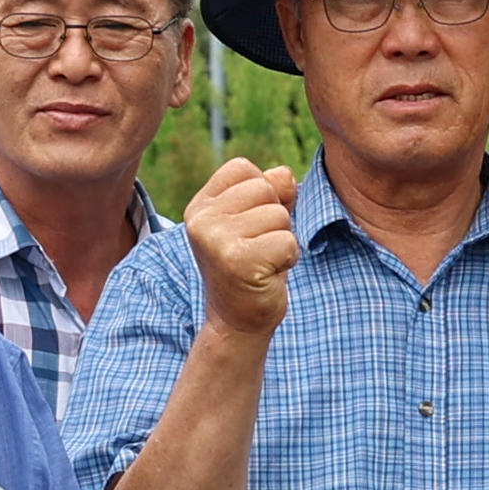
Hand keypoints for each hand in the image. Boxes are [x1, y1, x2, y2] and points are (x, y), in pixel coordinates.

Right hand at [183, 154, 301, 338]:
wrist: (237, 321)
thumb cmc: (252, 266)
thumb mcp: (258, 221)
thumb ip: (272, 191)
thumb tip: (284, 174)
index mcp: (201, 206)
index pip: (242, 168)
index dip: (262, 192)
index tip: (250, 225)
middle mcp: (201, 220)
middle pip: (265, 188)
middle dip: (275, 218)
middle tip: (258, 247)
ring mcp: (216, 240)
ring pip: (279, 215)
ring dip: (283, 240)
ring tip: (263, 261)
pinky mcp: (238, 261)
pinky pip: (287, 241)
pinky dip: (288, 258)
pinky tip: (268, 274)